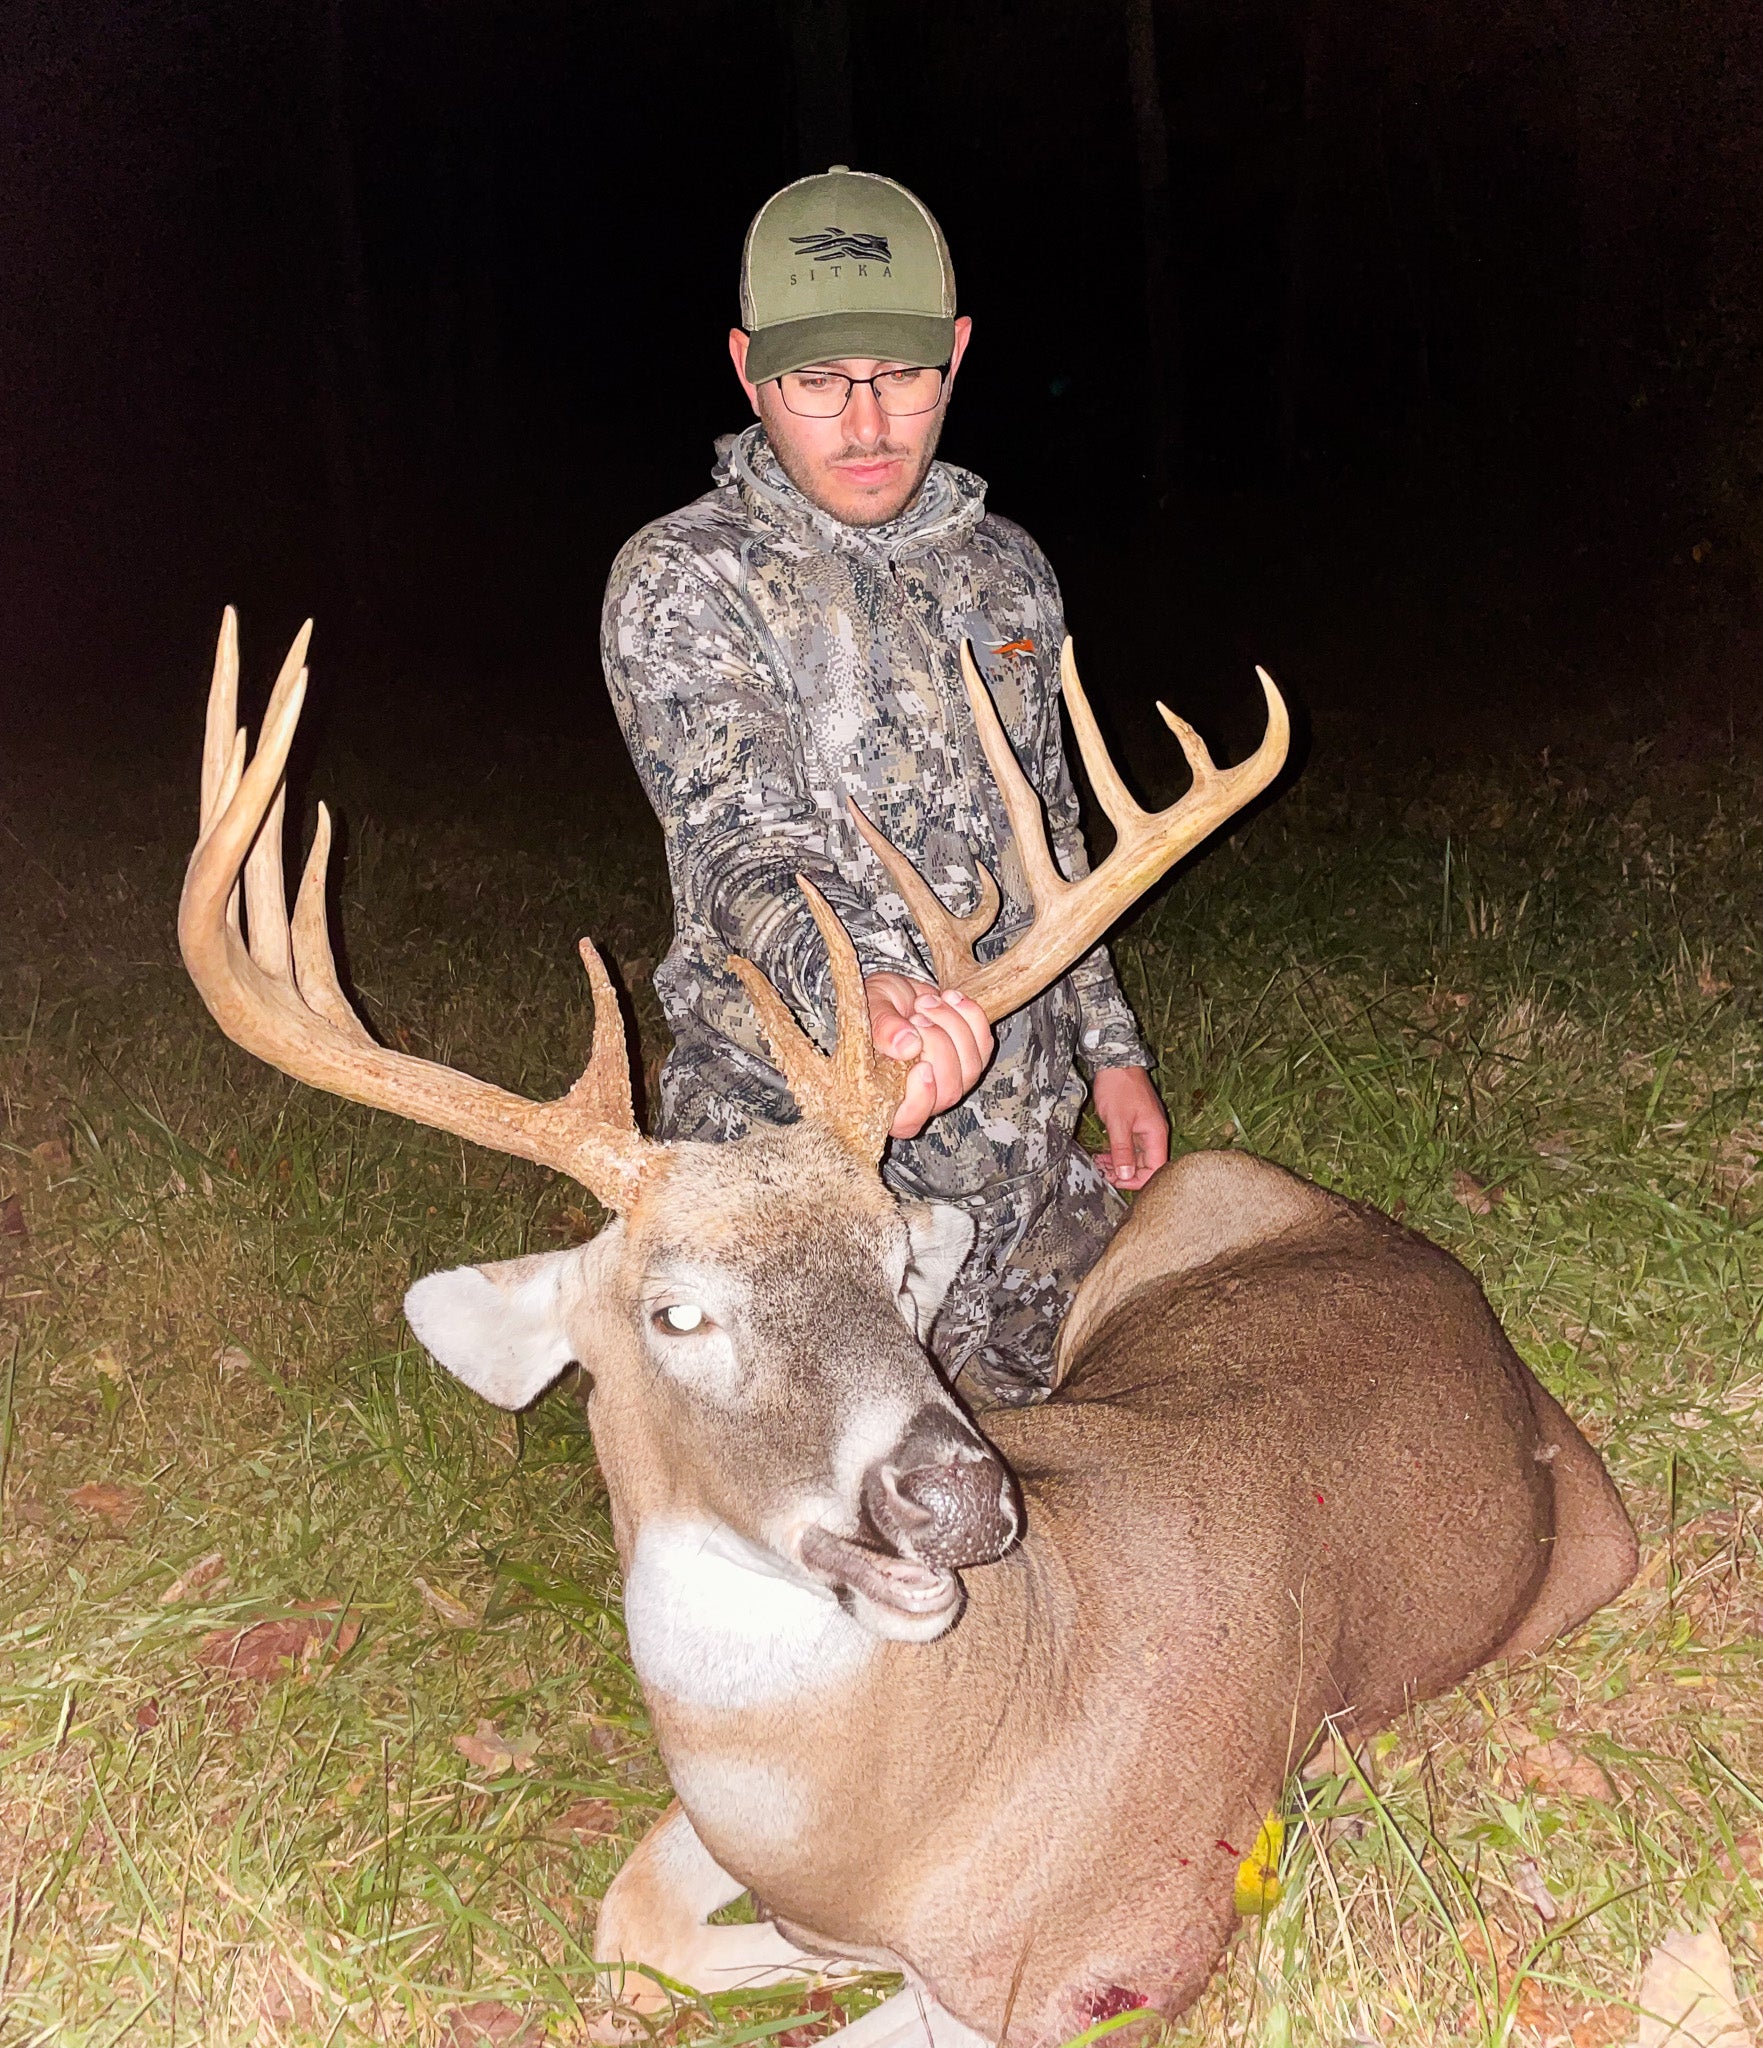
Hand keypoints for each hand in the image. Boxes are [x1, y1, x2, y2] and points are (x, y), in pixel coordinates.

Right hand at [865, 974, 994, 1140]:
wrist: (895, 992)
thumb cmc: (875, 1007)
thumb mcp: (870, 1010)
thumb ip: (882, 1028)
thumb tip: (906, 1045)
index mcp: (886, 1096)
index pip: (907, 1121)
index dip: (920, 1100)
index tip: (921, 1067)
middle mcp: (922, 1096)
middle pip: (947, 1092)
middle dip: (938, 1046)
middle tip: (917, 1016)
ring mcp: (950, 1079)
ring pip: (970, 1069)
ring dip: (954, 1027)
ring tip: (927, 1002)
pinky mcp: (970, 1057)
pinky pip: (983, 1045)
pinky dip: (971, 1017)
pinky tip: (950, 998)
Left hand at [1091, 1066, 1168, 1190]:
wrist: (1115, 1062)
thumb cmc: (1118, 1086)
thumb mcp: (1117, 1122)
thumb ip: (1122, 1150)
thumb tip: (1125, 1176)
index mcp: (1156, 1133)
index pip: (1155, 1169)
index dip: (1136, 1180)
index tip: (1115, 1180)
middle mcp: (1154, 1133)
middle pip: (1146, 1166)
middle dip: (1124, 1173)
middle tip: (1103, 1172)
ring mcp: (1145, 1128)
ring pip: (1136, 1157)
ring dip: (1118, 1163)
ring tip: (1099, 1163)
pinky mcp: (1135, 1124)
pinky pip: (1130, 1146)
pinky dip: (1117, 1152)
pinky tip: (1103, 1154)